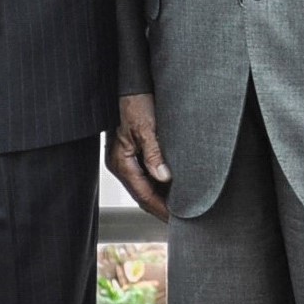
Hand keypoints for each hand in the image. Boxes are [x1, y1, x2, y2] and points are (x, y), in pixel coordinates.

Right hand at [107, 92, 173, 220]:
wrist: (132, 82)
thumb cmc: (135, 101)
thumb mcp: (146, 127)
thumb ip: (154, 153)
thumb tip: (164, 178)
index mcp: (120, 161)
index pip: (143, 195)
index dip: (161, 209)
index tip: (177, 220)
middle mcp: (121, 163)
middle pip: (143, 194)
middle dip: (162, 208)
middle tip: (182, 221)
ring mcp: (126, 157)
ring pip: (146, 185)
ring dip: (162, 196)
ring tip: (182, 207)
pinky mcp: (134, 151)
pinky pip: (147, 173)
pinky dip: (160, 183)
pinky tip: (174, 186)